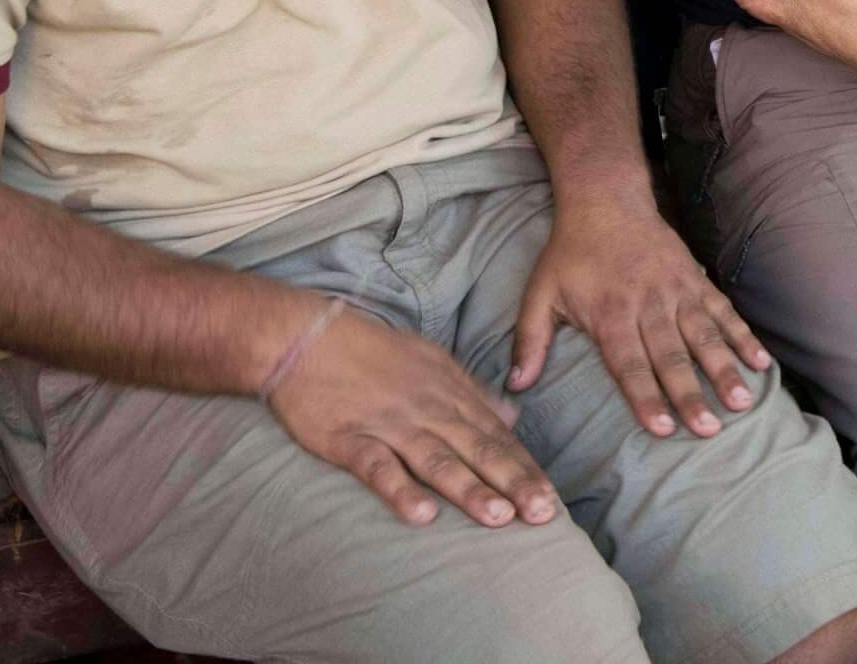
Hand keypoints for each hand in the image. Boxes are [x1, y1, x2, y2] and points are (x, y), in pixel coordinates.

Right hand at [266, 298, 561, 528]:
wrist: (306, 339)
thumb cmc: (372, 352)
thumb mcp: (434, 361)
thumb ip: (473, 392)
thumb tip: (512, 416)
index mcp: (450, 393)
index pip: (496, 436)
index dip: (524, 468)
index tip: (550, 498)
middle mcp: (428, 409)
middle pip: (478, 449)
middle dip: (513, 482)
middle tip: (543, 515)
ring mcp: (390, 424)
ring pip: (437, 460)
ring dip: (469, 489)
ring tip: (499, 517)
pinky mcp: (350, 439)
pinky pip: (378, 467)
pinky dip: (400, 491)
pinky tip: (422, 517)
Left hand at [509, 192, 771, 439]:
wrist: (606, 199)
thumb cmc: (571, 253)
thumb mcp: (539, 293)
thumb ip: (528, 341)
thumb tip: (516, 387)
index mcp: (610, 314)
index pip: (629, 364)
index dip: (646, 397)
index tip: (663, 429)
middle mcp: (648, 305)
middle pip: (672, 356)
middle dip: (691, 393)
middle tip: (709, 429)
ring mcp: (678, 291)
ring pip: (705, 335)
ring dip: (724, 368)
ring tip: (742, 401)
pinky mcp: (697, 280)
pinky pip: (725, 312)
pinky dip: (744, 336)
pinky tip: (762, 363)